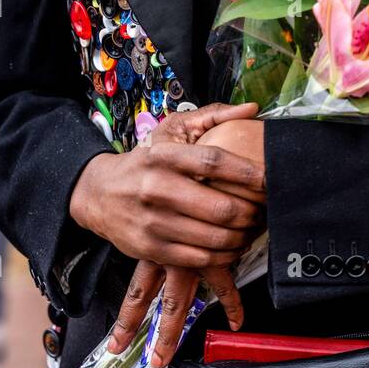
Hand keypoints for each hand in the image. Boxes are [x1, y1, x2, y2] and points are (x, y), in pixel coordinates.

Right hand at [106, 116, 266, 365]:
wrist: (99, 193)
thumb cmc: (146, 160)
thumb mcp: (172, 129)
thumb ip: (213, 116)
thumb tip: (252, 108)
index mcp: (164, 155)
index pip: (214, 162)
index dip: (247, 172)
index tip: (269, 178)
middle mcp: (156, 187)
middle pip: (219, 207)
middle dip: (250, 212)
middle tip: (263, 210)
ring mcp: (153, 222)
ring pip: (213, 237)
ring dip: (242, 236)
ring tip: (252, 228)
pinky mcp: (152, 249)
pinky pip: (200, 258)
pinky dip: (225, 255)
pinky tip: (233, 245)